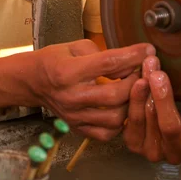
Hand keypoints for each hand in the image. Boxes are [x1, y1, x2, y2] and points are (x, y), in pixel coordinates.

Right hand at [35, 39, 155, 141]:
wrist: (32, 82)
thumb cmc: (54, 61)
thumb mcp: (75, 46)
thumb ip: (103, 52)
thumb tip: (132, 59)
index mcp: (68, 72)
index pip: (109, 63)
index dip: (133, 56)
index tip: (148, 50)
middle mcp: (71, 97)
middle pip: (116, 94)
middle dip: (136, 81)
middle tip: (142, 71)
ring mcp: (74, 116)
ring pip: (115, 118)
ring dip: (131, 103)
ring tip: (133, 90)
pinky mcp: (77, 128)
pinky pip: (106, 133)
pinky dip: (120, 122)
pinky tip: (121, 108)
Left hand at [123, 56, 180, 166]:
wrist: (160, 106)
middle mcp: (176, 154)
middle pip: (170, 128)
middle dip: (165, 99)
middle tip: (160, 75)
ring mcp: (152, 149)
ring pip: (147, 122)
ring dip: (145, 93)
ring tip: (148, 69)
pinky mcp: (133, 142)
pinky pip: (131, 121)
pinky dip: (134, 98)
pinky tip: (137, 80)